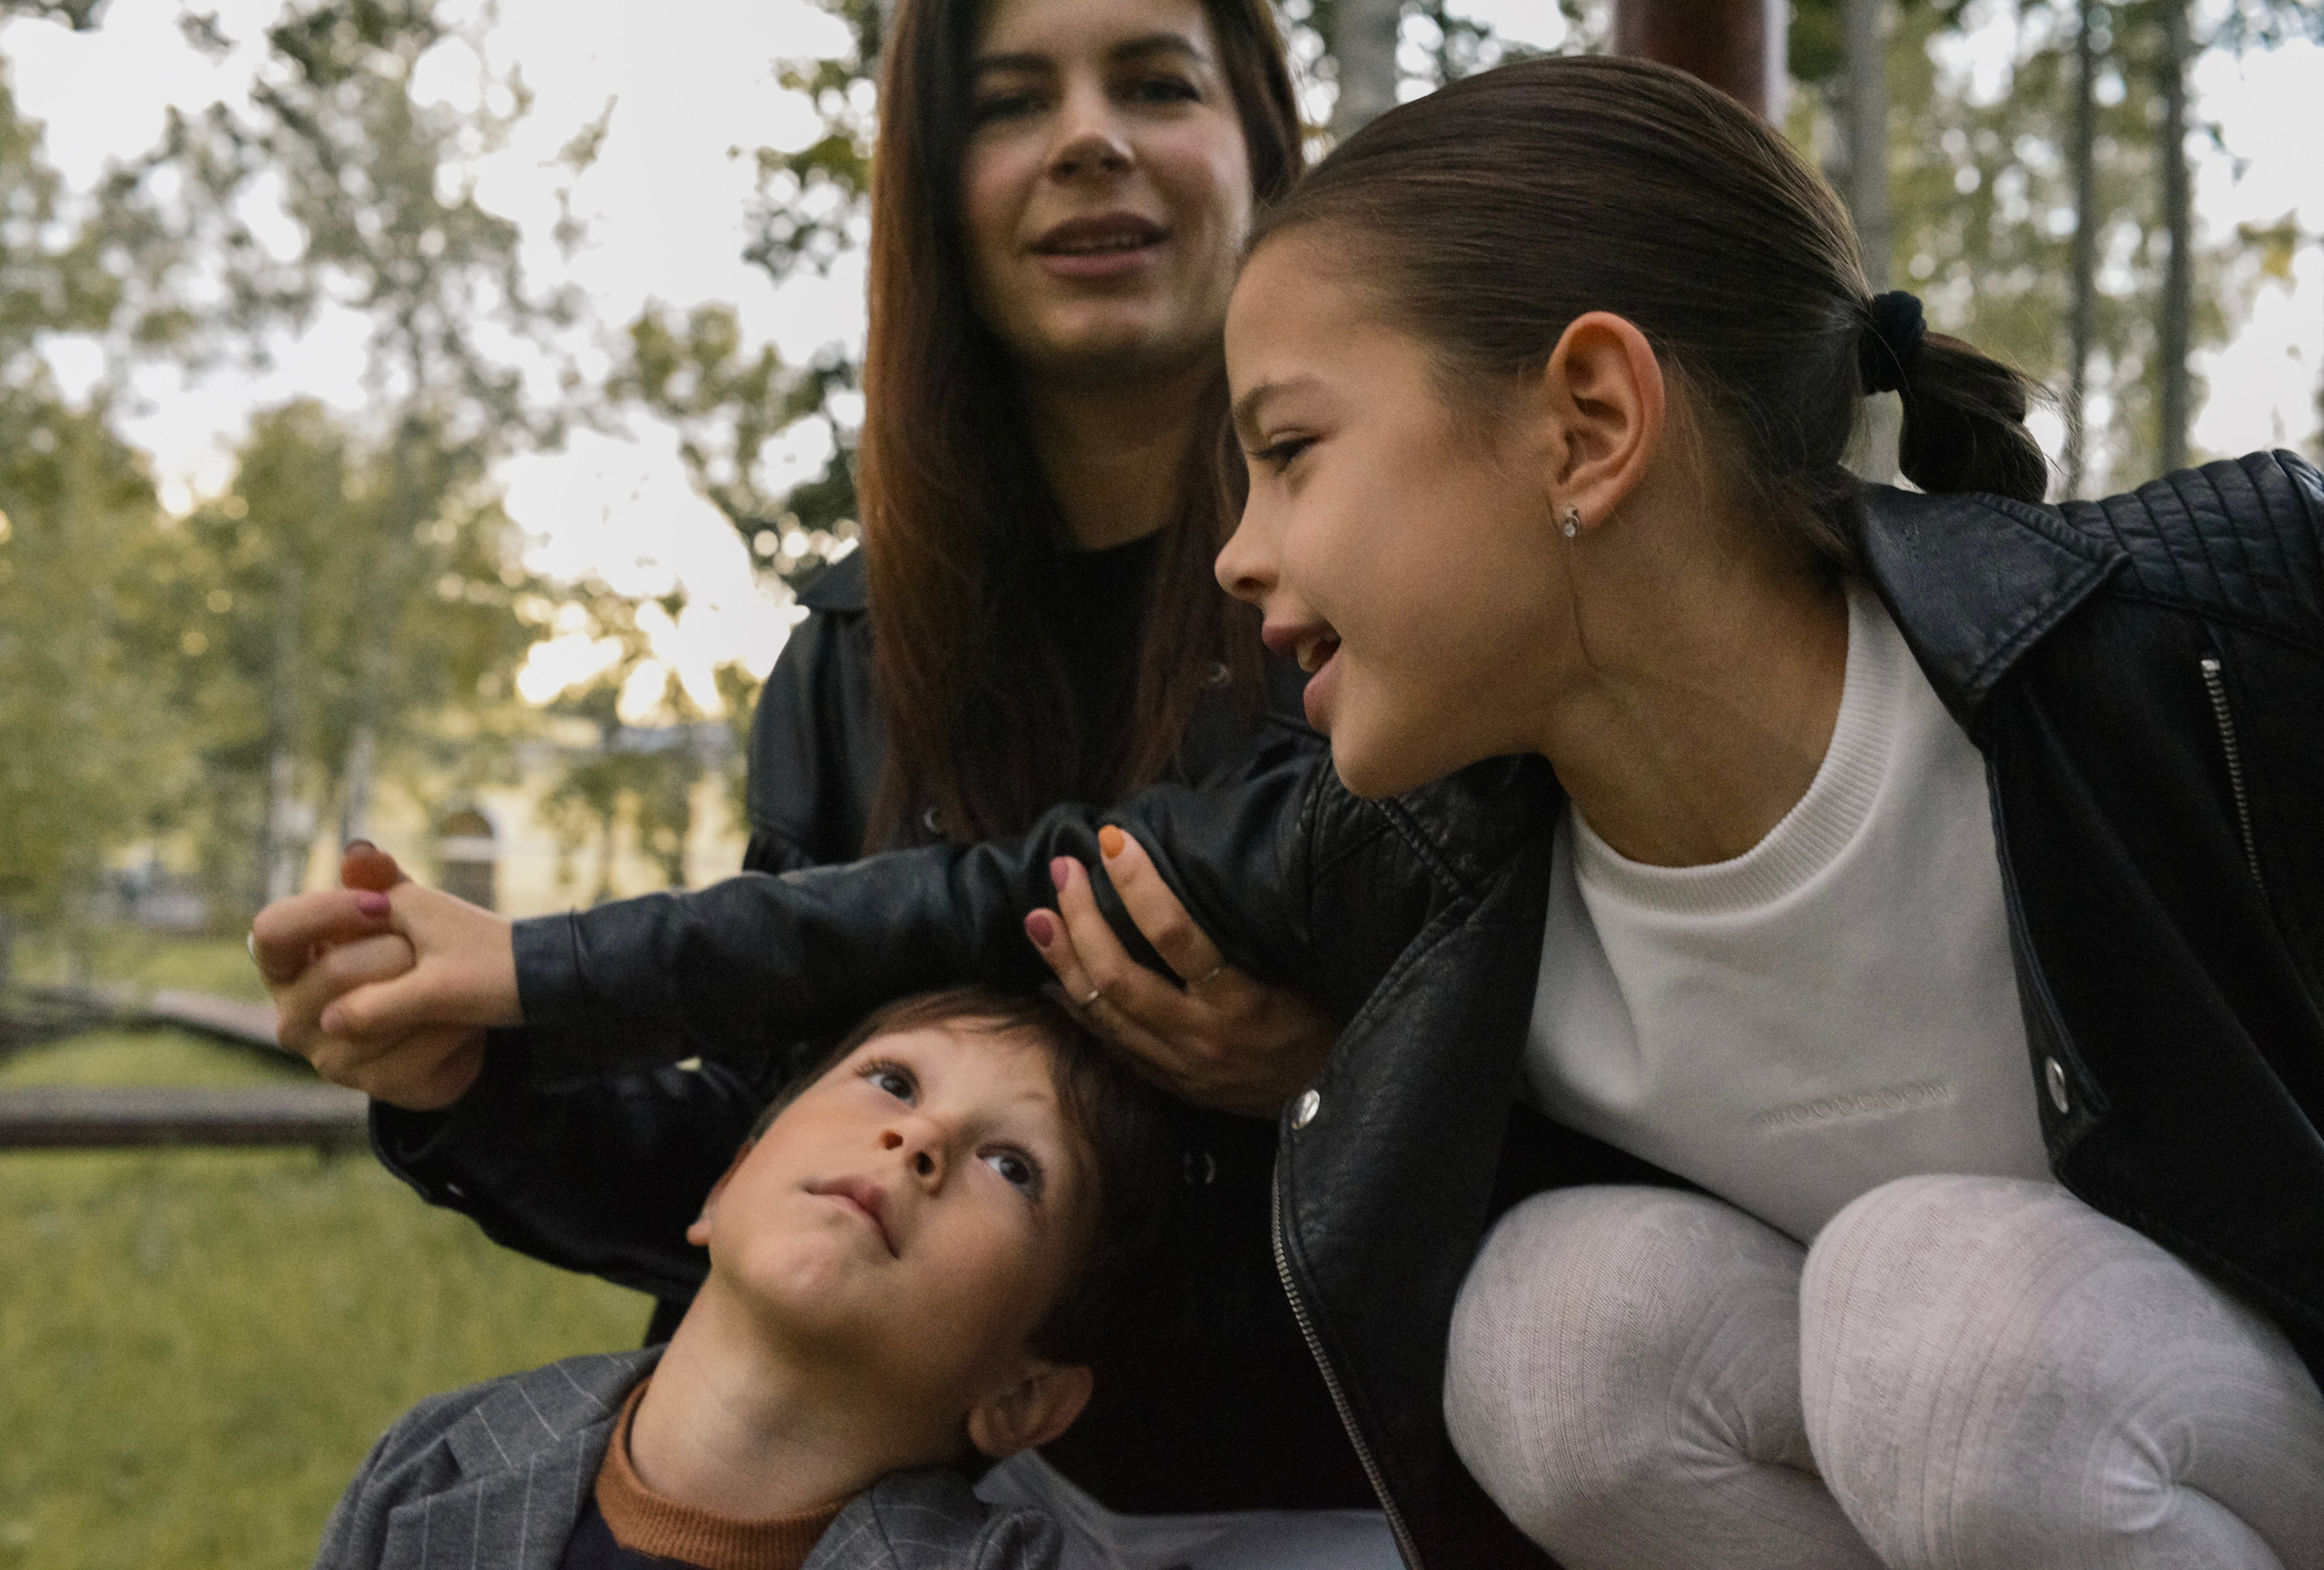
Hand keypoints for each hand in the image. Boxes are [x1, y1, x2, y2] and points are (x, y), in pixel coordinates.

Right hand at [248, 844, 515, 1110]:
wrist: (467, 1014)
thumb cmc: (419, 951)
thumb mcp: (403, 911)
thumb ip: (378, 883)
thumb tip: (360, 850)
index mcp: (285, 966)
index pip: (271, 930)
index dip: (326, 913)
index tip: (380, 905)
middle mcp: (293, 1018)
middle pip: (334, 973)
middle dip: (396, 952)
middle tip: (427, 949)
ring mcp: (329, 1059)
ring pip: (377, 1019)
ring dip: (430, 992)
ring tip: (453, 983)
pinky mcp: (375, 1087)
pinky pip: (415, 1055)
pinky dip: (453, 1031)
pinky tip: (465, 1021)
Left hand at [1024, 825, 1337, 1116]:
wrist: (1336, 1103)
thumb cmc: (1328, 1020)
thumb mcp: (1305, 970)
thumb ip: (1255, 931)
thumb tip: (1207, 863)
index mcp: (1242, 1000)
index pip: (1174, 934)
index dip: (1138, 884)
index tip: (1114, 840)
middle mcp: (1202, 1035)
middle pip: (1119, 974)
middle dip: (1082, 918)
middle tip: (1064, 871)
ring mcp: (1180, 1065)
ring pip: (1103, 1012)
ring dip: (1065, 962)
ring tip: (1039, 917)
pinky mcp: (1171, 1084)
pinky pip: (1111, 1043)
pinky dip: (1079, 1008)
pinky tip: (1055, 979)